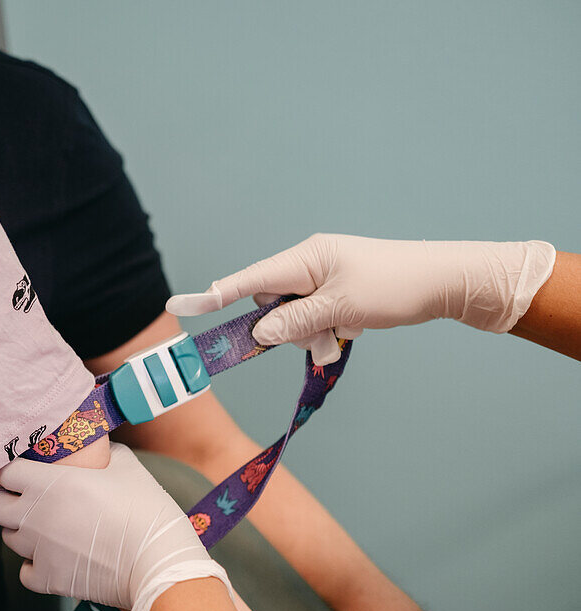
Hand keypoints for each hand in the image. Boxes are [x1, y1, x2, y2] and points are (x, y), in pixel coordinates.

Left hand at [0, 442, 228, 610]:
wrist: (156, 561)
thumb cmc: (144, 509)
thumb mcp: (125, 465)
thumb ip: (102, 452)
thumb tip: (96, 446)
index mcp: (46, 483)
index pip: (3, 470)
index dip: (8, 466)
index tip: (18, 466)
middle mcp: (33, 516)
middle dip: (4, 498)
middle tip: (24, 496)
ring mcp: (37, 550)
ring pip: (8, 537)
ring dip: (21, 529)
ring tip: (44, 525)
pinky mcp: (48, 579)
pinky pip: (24, 571)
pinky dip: (33, 564)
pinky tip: (51, 556)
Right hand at [167, 233, 555, 364]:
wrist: (447, 282)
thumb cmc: (397, 286)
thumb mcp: (341, 308)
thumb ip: (294, 322)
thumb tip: (259, 333)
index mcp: (306, 257)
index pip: (250, 280)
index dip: (214, 296)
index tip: (180, 307)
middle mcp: (310, 264)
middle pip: (271, 303)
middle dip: (288, 328)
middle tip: (323, 336)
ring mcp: (324, 278)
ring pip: (293, 316)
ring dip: (312, 334)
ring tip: (344, 336)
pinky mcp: (337, 292)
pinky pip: (313, 318)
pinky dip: (325, 331)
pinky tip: (349, 332)